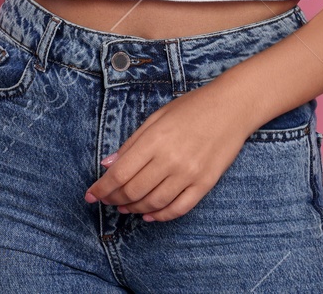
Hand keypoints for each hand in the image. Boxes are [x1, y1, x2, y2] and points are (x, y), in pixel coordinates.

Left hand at [83, 80, 257, 221]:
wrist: (232, 108)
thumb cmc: (191, 108)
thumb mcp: (156, 117)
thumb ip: (131, 143)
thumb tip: (107, 165)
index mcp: (154, 140)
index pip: (120, 174)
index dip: (101, 188)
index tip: (90, 195)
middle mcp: (171, 160)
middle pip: (134, 191)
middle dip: (114, 200)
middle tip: (107, 201)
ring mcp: (189, 174)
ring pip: (154, 203)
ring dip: (135, 209)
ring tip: (125, 207)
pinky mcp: (205, 184)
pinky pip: (179, 208)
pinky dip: (161, 215)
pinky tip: (150, 215)